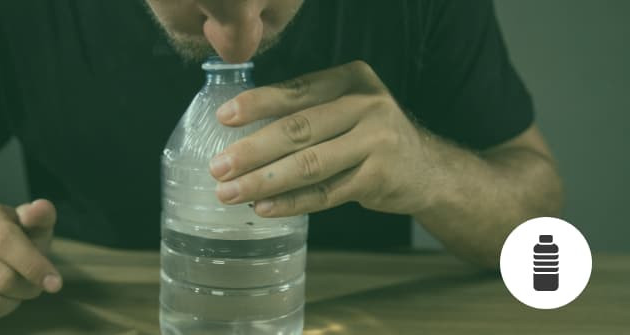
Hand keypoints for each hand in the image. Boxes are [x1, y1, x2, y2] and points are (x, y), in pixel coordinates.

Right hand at [0, 199, 61, 333]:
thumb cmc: (11, 240)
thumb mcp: (30, 225)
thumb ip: (41, 217)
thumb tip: (41, 208)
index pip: (5, 240)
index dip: (34, 265)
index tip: (55, 283)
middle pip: (3, 279)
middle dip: (27, 289)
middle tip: (29, 285)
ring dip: (8, 305)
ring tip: (7, 292)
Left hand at [210, 60, 438, 216]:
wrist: (426, 168)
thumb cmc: (369, 135)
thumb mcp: (346, 107)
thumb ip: (306, 111)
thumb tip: (239, 133)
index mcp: (352, 79)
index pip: (296, 91)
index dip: (257, 104)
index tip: (223, 118)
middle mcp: (367, 105)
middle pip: (299, 129)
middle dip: (252, 151)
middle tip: (218, 168)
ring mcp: (377, 142)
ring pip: (310, 164)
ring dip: (264, 181)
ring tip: (231, 193)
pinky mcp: (379, 178)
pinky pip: (326, 193)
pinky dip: (291, 202)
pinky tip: (264, 208)